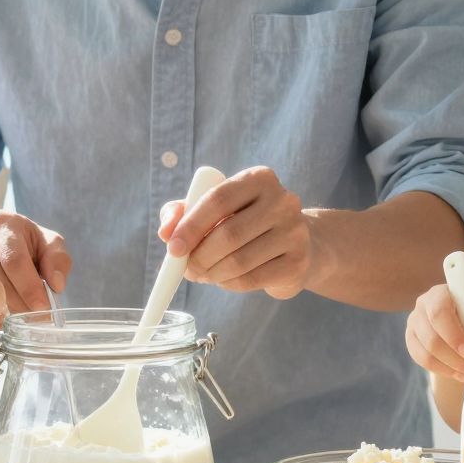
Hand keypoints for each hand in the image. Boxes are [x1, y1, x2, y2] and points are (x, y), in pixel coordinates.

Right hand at [0, 209, 69, 313]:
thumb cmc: (12, 238)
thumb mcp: (40, 239)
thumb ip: (57, 258)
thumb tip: (56, 285)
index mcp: (3, 224)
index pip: (16, 262)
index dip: (30, 288)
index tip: (42, 307)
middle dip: (19, 305)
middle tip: (31, 317)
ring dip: (1, 313)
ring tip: (14, 313)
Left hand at [158, 165, 314, 298]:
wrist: (296, 243)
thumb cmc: (244, 221)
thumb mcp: (213, 208)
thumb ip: (183, 212)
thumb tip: (166, 232)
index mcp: (260, 178)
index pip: (218, 199)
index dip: (191, 225)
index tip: (172, 247)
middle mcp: (283, 201)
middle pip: (229, 234)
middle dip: (199, 257)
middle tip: (187, 269)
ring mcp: (295, 232)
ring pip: (239, 261)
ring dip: (212, 273)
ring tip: (204, 274)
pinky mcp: (297, 262)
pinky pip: (251, 279)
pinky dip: (229, 284)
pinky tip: (225, 279)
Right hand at [405, 282, 463, 382]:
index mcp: (440, 293)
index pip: (439, 311)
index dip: (453, 333)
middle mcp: (422, 305)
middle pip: (430, 335)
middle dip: (452, 353)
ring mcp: (414, 323)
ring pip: (426, 350)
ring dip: (448, 364)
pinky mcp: (412, 341)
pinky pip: (422, 360)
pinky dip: (441, 369)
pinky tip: (455, 371)